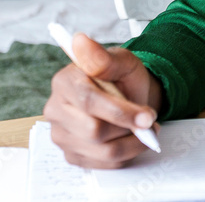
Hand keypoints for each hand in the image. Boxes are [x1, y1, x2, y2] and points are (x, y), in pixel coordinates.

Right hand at [44, 33, 163, 168]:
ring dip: (131, 142)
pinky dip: (126, 153)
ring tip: (143, 128)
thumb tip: (80, 41)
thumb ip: (103, 57)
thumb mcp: (122, 61)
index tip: (148, 115)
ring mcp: (61, 135)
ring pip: (102, 151)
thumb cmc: (123, 78)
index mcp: (64, 82)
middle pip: (94, 131)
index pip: (89, 102)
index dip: (121, 111)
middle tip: (148, 119)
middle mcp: (56, 110)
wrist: (129, 96)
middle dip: (127, 126)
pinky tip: (132, 139)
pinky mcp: (72, 155)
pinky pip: (103, 164)